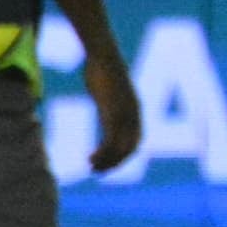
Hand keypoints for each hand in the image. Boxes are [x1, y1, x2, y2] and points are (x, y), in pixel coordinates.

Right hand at [80, 46, 141, 176]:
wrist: (104, 54)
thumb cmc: (102, 67)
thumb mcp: (109, 88)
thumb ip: (110, 98)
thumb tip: (104, 97)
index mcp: (135, 110)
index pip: (135, 141)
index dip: (124, 155)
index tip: (110, 163)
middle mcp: (134, 115)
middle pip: (130, 148)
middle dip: (116, 163)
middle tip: (99, 171)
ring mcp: (125, 115)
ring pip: (120, 148)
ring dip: (107, 161)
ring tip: (92, 168)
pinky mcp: (113, 113)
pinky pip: (110, 141)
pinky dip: (102, 154)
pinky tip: (90, 158)